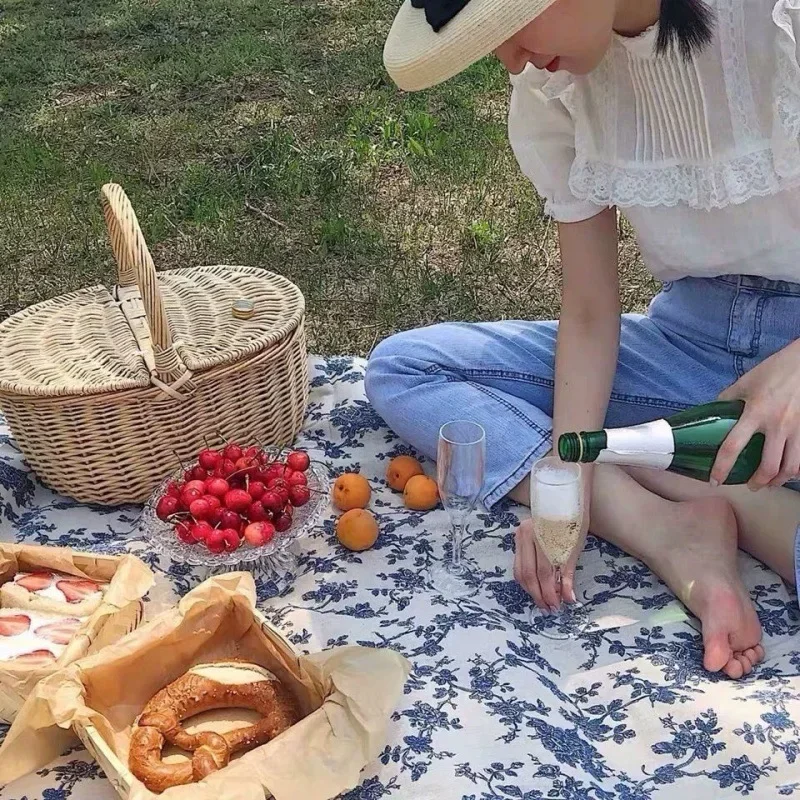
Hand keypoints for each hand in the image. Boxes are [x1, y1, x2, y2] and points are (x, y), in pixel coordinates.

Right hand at [514, 514, 588, 610]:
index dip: (550, 592)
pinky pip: (519, 564)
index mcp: (541, 535)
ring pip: (520, 571)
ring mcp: (519, 535)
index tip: (558, 606)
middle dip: (539, 595)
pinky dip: (526, 578)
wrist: (563, 496)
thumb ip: (568, 573)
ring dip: (530, 590)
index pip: (543, 572)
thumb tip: (568, 598)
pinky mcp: (517, 538)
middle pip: (528, 574)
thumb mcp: (574, 546)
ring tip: (543, 601)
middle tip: (549, 608)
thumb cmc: (574, 519)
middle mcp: (525, 534)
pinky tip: (536, 587)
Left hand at [712, 340, 799, 489]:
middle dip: (758, 482)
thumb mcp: (745, 382)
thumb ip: (729, 398)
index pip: (733, 446)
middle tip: (751, 486)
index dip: (722, 467)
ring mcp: (798, 428)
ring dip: (779, 480)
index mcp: (755, 412)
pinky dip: (798, 469)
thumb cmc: (775, 370)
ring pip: (792, 467)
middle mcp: (777, 424)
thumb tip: (713, 411)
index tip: (715, 480)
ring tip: (771, 482)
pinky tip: (791, 470)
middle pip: (768, 466)